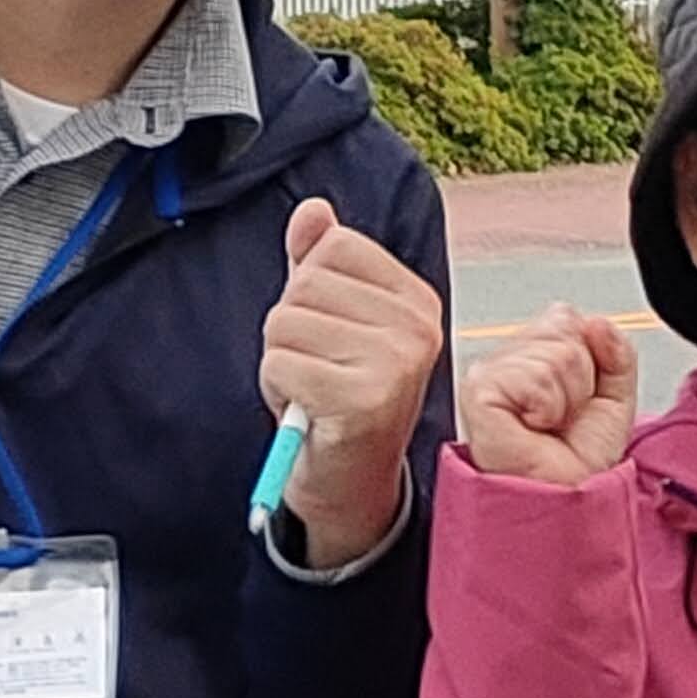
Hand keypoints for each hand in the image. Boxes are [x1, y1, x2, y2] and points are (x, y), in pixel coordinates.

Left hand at [260, 197, 444, 567]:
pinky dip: (278, 391)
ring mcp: (397, 363)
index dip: (309, 290)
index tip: (330, 336)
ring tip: (313, 393)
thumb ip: (321, 265)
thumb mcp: (330, 324)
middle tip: (318, 373)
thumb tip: (312, 211)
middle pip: (303, 285)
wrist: (349, 487)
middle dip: (289, 331)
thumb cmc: (338, 401)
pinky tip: (309, 413)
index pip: (334, 245)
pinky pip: (278, 363)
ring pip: (284, 323)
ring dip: (280, 363)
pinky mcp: (364, 399)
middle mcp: (418, 327)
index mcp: (416, 300)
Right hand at [461, 305, 636, 488]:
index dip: (589, 361)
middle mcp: (506, 360)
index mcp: (531, 355)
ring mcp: (487, 373)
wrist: (562, 500)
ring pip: (555, 355)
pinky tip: (534, 426)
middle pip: (563, 330)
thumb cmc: (575, 463)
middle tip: (563, 418)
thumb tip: (597, 323)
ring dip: (566, 399)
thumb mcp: (614, 398)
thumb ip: (616, 351)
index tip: (577, 402)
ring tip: (550, 425)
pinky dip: (548, 408)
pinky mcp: (479, 390)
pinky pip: (536, 378)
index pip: (566, 318)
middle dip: (580, 380)